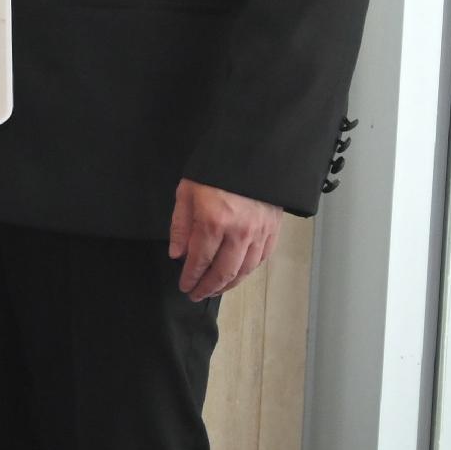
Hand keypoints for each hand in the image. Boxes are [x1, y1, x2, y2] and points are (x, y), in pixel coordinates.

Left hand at [169, 178, 281, 301]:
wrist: (252, 155)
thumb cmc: (214, 171)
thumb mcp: (186, 193)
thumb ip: (180, 226)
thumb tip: (178, 255)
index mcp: (214, 222)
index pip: (200, 261)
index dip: (191, 278)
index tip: (185, 286)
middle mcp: (239, 232)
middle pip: (223, 272)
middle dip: (208, 288)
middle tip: (197, 295)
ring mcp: (259, 232)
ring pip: (244, 270)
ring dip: (228, 284)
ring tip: (215, 289)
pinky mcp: (273, 230)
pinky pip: (261, 259)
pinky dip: (248, 271)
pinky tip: (238, 275)